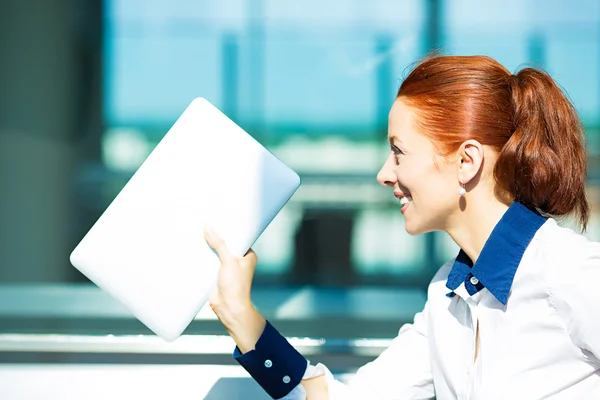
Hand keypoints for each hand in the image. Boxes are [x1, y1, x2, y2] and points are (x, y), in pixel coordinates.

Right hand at [203, 226, 265, 352]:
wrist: (229, 308)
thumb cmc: (236, 286)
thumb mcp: (229, 260)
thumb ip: (219, 244)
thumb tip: (208, 228)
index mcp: (248, 255)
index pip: (238, 237)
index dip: (229, 229)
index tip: (218, 219)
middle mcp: (239, 261)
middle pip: (226, 245)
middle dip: (216, 238)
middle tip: (204, 224)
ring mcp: (227, 268)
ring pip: (216, 254)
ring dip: (208, 248)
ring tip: (196, 234)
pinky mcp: (217, 275)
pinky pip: (209, 263)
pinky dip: (203, 258)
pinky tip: (193, 249)